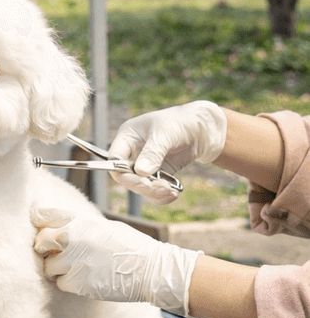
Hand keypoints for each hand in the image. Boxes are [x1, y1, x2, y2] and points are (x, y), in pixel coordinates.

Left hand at [33, 209, 200, 316]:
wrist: (151, 270)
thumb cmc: (131, 247)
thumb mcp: (104, 226)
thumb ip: (80, 226)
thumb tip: (60, 228)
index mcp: (79, 220)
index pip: (42, 215)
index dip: (39, 223)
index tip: (41, 230)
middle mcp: (72, 238)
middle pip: (39, 242)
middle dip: (45, 250)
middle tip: (58, 255)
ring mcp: (72, 261)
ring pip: (47, 267)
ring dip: (57, 270)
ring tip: (78, 269)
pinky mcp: (76, 282)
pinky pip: (60, 284)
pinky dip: (69, 285)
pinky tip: (86, 280)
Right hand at [108, 101, 226, 203]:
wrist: (203, 128)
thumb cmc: (180, 121)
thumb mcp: (165, 133)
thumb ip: (152, 152)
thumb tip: (141, 172)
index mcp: (127, 138)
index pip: (114, 160)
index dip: (123, 173)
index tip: (142, 180)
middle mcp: (133, 153)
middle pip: (126, 178)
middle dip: (143, 186)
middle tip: (161, 188)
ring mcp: (145, 165)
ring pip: (140, 187)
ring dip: (154, 193)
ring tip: (171, 191)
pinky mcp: (158, 174)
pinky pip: (154, 190)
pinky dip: (162, 196)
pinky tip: (174, 193)